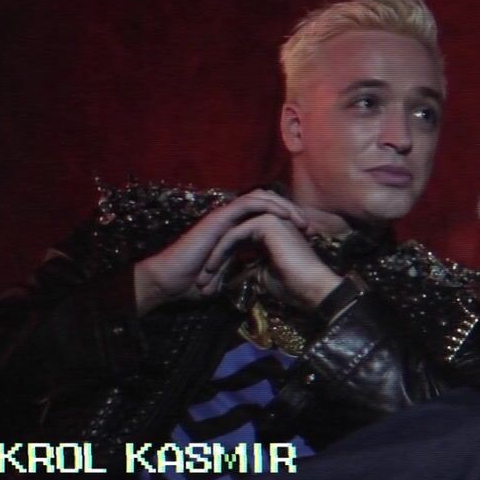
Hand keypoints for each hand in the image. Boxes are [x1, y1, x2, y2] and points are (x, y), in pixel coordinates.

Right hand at [134, 189, 338, 313]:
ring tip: (300, 219)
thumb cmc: (194, 282)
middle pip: (266, 202)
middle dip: (289, 209)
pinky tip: (282, 215)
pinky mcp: (219, 217)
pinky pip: (247, 203)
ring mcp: (224, 215)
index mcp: (234, 230)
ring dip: (282, 205)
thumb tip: (257, 277)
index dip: (286, 220)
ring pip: (259, 197)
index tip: (305, 234)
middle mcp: (230, 219)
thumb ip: (241, 269)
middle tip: (308, 224)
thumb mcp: (228, 275)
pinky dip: (267, 206)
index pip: (264, 215)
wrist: (172, 282)